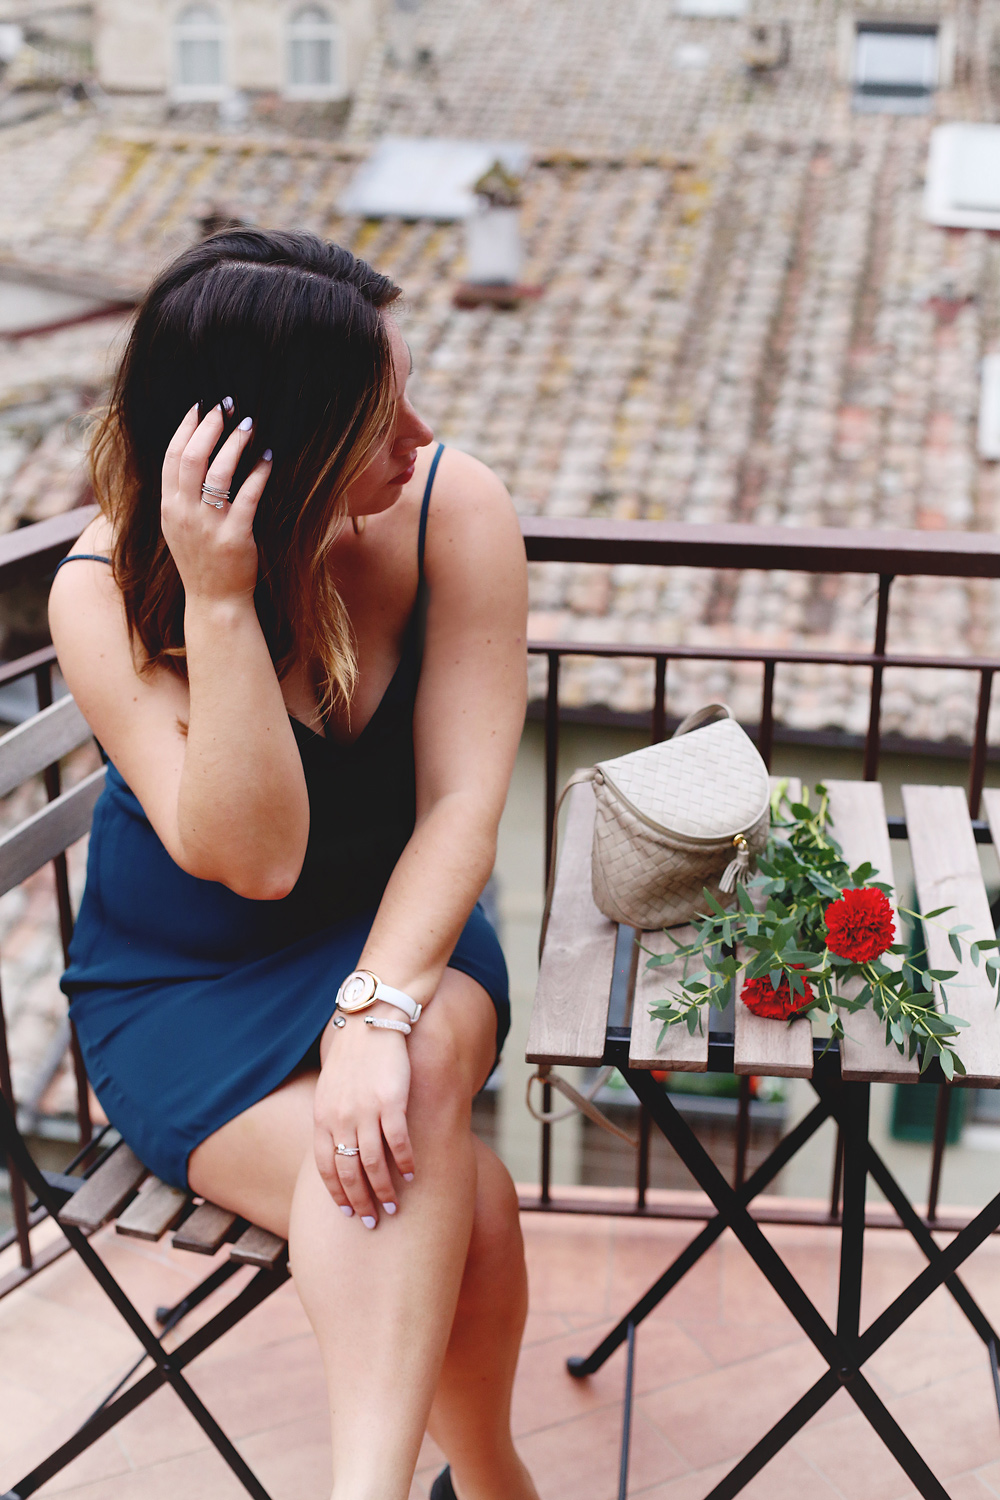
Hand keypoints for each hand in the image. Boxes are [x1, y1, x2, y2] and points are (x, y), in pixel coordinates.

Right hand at [160, 402, 271, 604]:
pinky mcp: (234, 537)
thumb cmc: (201, 560)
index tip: (200, 406)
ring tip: (249, 424)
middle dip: (210, 426)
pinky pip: (248, 496)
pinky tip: (269, 457)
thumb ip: (181, 494)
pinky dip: (259, 473)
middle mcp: (184, 514)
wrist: (214, 601)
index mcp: (168, 507)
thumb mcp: (179, 526)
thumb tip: (195, 453)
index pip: (172, 457)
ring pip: (218, 473)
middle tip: (227, 406)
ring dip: (235, 443)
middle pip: (192, 457)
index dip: (186, 427)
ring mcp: (208, 526)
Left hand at [313, 1015, 415, 1226]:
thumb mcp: (330, 1089)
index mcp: (323, 1117)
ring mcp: (366, 1110)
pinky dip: (405, 1161)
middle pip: (349, 1171)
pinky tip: (412, 1174)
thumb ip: (332, 1119)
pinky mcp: (391, 1101)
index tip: (348, 1211)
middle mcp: (341, 1118)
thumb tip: (337, 1148)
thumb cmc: (352, 1056)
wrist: (371, 1021)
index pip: (325, 1167)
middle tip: (373, 1221)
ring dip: (384, 1189)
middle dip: (360, 1201)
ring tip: (393, 1206)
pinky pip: (398, 1141)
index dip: (337, 1193)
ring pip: (374, 1163)